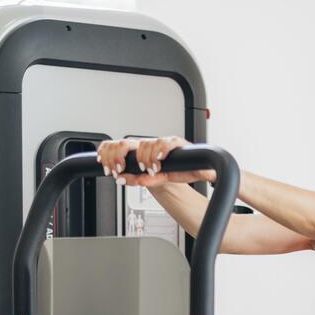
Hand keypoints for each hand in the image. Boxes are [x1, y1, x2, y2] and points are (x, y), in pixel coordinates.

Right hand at [95, 136, 215, 186]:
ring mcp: (142, 147)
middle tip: (143, 170)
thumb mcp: (198, 171)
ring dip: (119, 156)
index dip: (161, 151)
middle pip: (144, 142)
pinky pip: (113, 147)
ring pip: (125, 143)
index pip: (167, 142)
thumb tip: (210, 172)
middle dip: (141, 156)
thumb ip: (203, 172)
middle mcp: (155, 144)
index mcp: (172, 144)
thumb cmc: (185, 169)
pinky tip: (104, 163)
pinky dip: (106, 153)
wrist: (175, 168)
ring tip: (118, 170)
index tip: (158, 164)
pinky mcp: (131, 152)